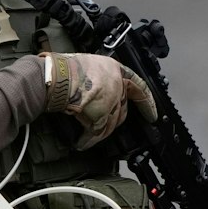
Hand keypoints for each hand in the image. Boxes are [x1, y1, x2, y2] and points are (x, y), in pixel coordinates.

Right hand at [39, 52, 157, 150]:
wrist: (55, 77)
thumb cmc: (62, 69)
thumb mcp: (86, 65)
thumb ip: (96, 77)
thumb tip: (92, 87)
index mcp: (114, 68)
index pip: (138, 86)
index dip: (146, 102)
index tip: (152, 113)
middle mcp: (116, 84)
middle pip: (122, 108)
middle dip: (114, 121)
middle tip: (109, 128)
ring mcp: (111, 100)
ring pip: (111, 123)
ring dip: (99, 133)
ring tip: (88, 139)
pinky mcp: (101, 114)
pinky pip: (97, 132)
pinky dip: (88, 140)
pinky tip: (81, 144)